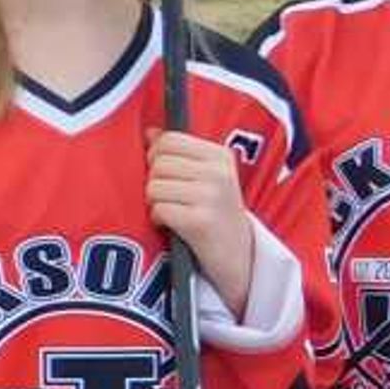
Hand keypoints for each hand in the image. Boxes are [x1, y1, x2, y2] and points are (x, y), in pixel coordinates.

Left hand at [145, 129, 258, 309]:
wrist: (239, 256)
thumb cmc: (216, 214)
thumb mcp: (207, 177)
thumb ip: (179, 153)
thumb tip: (150, 132)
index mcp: (220, 156)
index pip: (169, 140)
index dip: (156, 157)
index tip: (165, 174)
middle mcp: (219, 173)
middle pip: (158, 164)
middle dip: (155, 183)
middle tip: (171, 199)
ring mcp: (211, 196)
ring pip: (154, 187)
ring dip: (155, 203)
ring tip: (174, 212)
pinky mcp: (200, 221)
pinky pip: (159, 210)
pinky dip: (158, 220)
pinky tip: (174, 226)